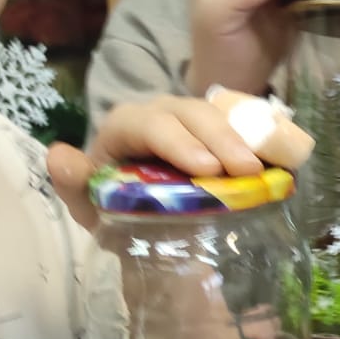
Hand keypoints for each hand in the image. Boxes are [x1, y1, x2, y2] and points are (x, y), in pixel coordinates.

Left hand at [48, 94, 310, 230]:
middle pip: (190, 112)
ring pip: (218, 112)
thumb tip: (57, 155)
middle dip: (219, 137)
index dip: (177, 140)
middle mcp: (161, 115)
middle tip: (246, 170)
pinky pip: (243, 119)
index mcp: (125, 127)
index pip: (147, 122)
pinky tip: (282, 151)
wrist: (147, 227)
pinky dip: (262, 131)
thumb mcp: (93, 208)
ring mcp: (194, 121)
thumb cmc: (116, 214)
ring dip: (242, 137)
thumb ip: (75, 185)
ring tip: (263, 168)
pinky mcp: (221, 131)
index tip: (206, 168)